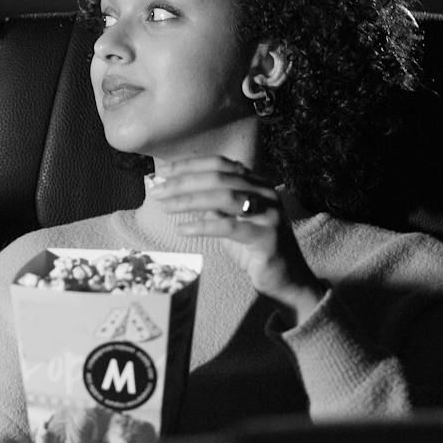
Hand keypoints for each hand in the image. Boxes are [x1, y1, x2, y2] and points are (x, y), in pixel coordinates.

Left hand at [145, 155, 328, 324]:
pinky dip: (203, 226)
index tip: (162, 171)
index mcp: (256, 182)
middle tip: (157, 191)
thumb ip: (210, 203)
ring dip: (189, 201)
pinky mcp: (267, 237)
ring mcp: (269, 213)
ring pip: (224, 197)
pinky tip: (183, 229)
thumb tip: (174, 189)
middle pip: (219, 178)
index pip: (220, 163)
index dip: (189, 165)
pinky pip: (230, 226)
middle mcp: (265, 192)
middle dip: (183, 182)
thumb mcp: (229, 219)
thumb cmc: (252, 248)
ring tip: (165, 207)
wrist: (285, 279)